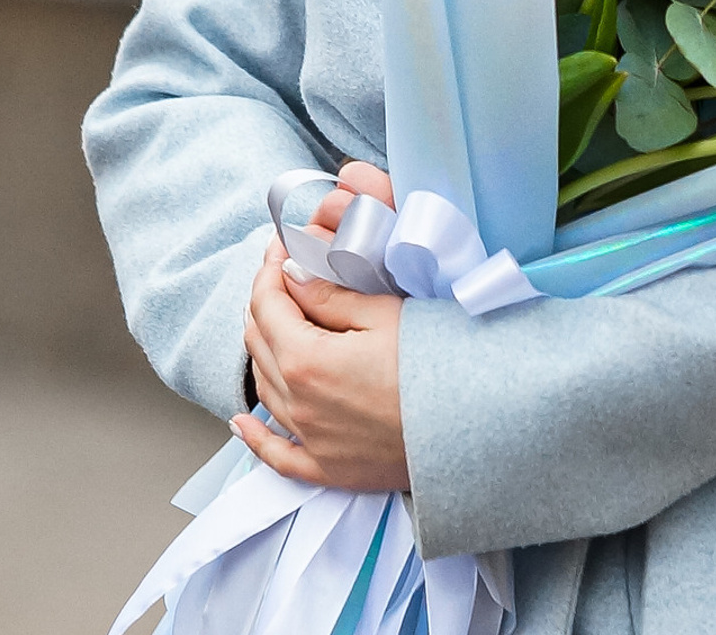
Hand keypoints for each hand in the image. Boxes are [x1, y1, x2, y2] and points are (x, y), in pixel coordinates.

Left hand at [236, 163, 407, 490]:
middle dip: (265, 302)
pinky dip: (255, 437)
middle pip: (259, 344)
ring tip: (276, 322)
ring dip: (263, 350)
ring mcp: (310, 439)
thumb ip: (330, 297)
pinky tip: (244, 423)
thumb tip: (292, 278)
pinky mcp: (327, 468)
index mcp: (307, 359)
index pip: (268, 305)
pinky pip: (276, 454)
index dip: (269, 271)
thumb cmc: (435, 365)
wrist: (471, 425)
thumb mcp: (385, 314)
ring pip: (264, 388)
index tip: (280, 248)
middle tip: (282, 275)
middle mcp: (298, 403)